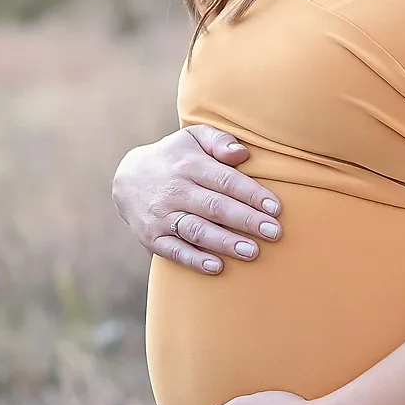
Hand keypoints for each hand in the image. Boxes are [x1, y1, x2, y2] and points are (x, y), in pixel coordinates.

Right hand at [112, 124, 283, 273]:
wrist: (128, 178)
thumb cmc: (175, 157)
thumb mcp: (193, 138)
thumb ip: (219, 141)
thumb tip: (242, 153)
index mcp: (189, 164)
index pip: (225, 180)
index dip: (252, 194)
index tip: (276, 207)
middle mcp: (175, 190)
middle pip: (215, 207)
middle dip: (246, 220)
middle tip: (274, 233)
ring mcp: (162, 216)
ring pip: (197, 230)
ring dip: (225, 242)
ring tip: (252, 252)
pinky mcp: (152, 237)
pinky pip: (174, 251)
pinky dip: (195, 260)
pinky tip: (217, 266)